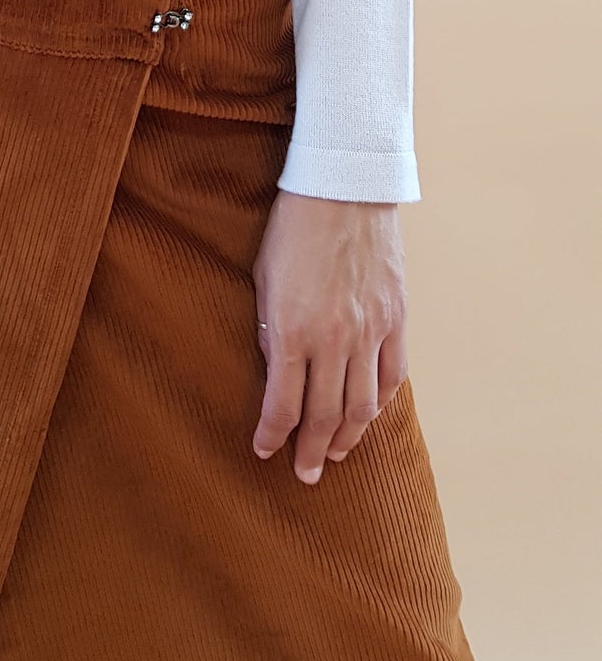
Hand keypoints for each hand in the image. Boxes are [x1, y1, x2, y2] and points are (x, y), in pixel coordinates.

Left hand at [250, 189, 407, 483]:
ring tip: (335, 453)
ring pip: (363, 405)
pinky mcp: (396, 318)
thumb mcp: (265, 277)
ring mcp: (371, 331)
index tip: (264, 450)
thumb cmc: (293, 226)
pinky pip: (392, 375)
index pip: (283, 404)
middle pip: (324, 415)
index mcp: (293, 331)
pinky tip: (369, 413)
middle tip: (305, 475)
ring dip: (348, 435)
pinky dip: (381, 401)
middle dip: (311, 451)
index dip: (272, 435)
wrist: (345, 186)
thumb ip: (271, 327)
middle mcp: (335, 340)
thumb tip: (277, 367)